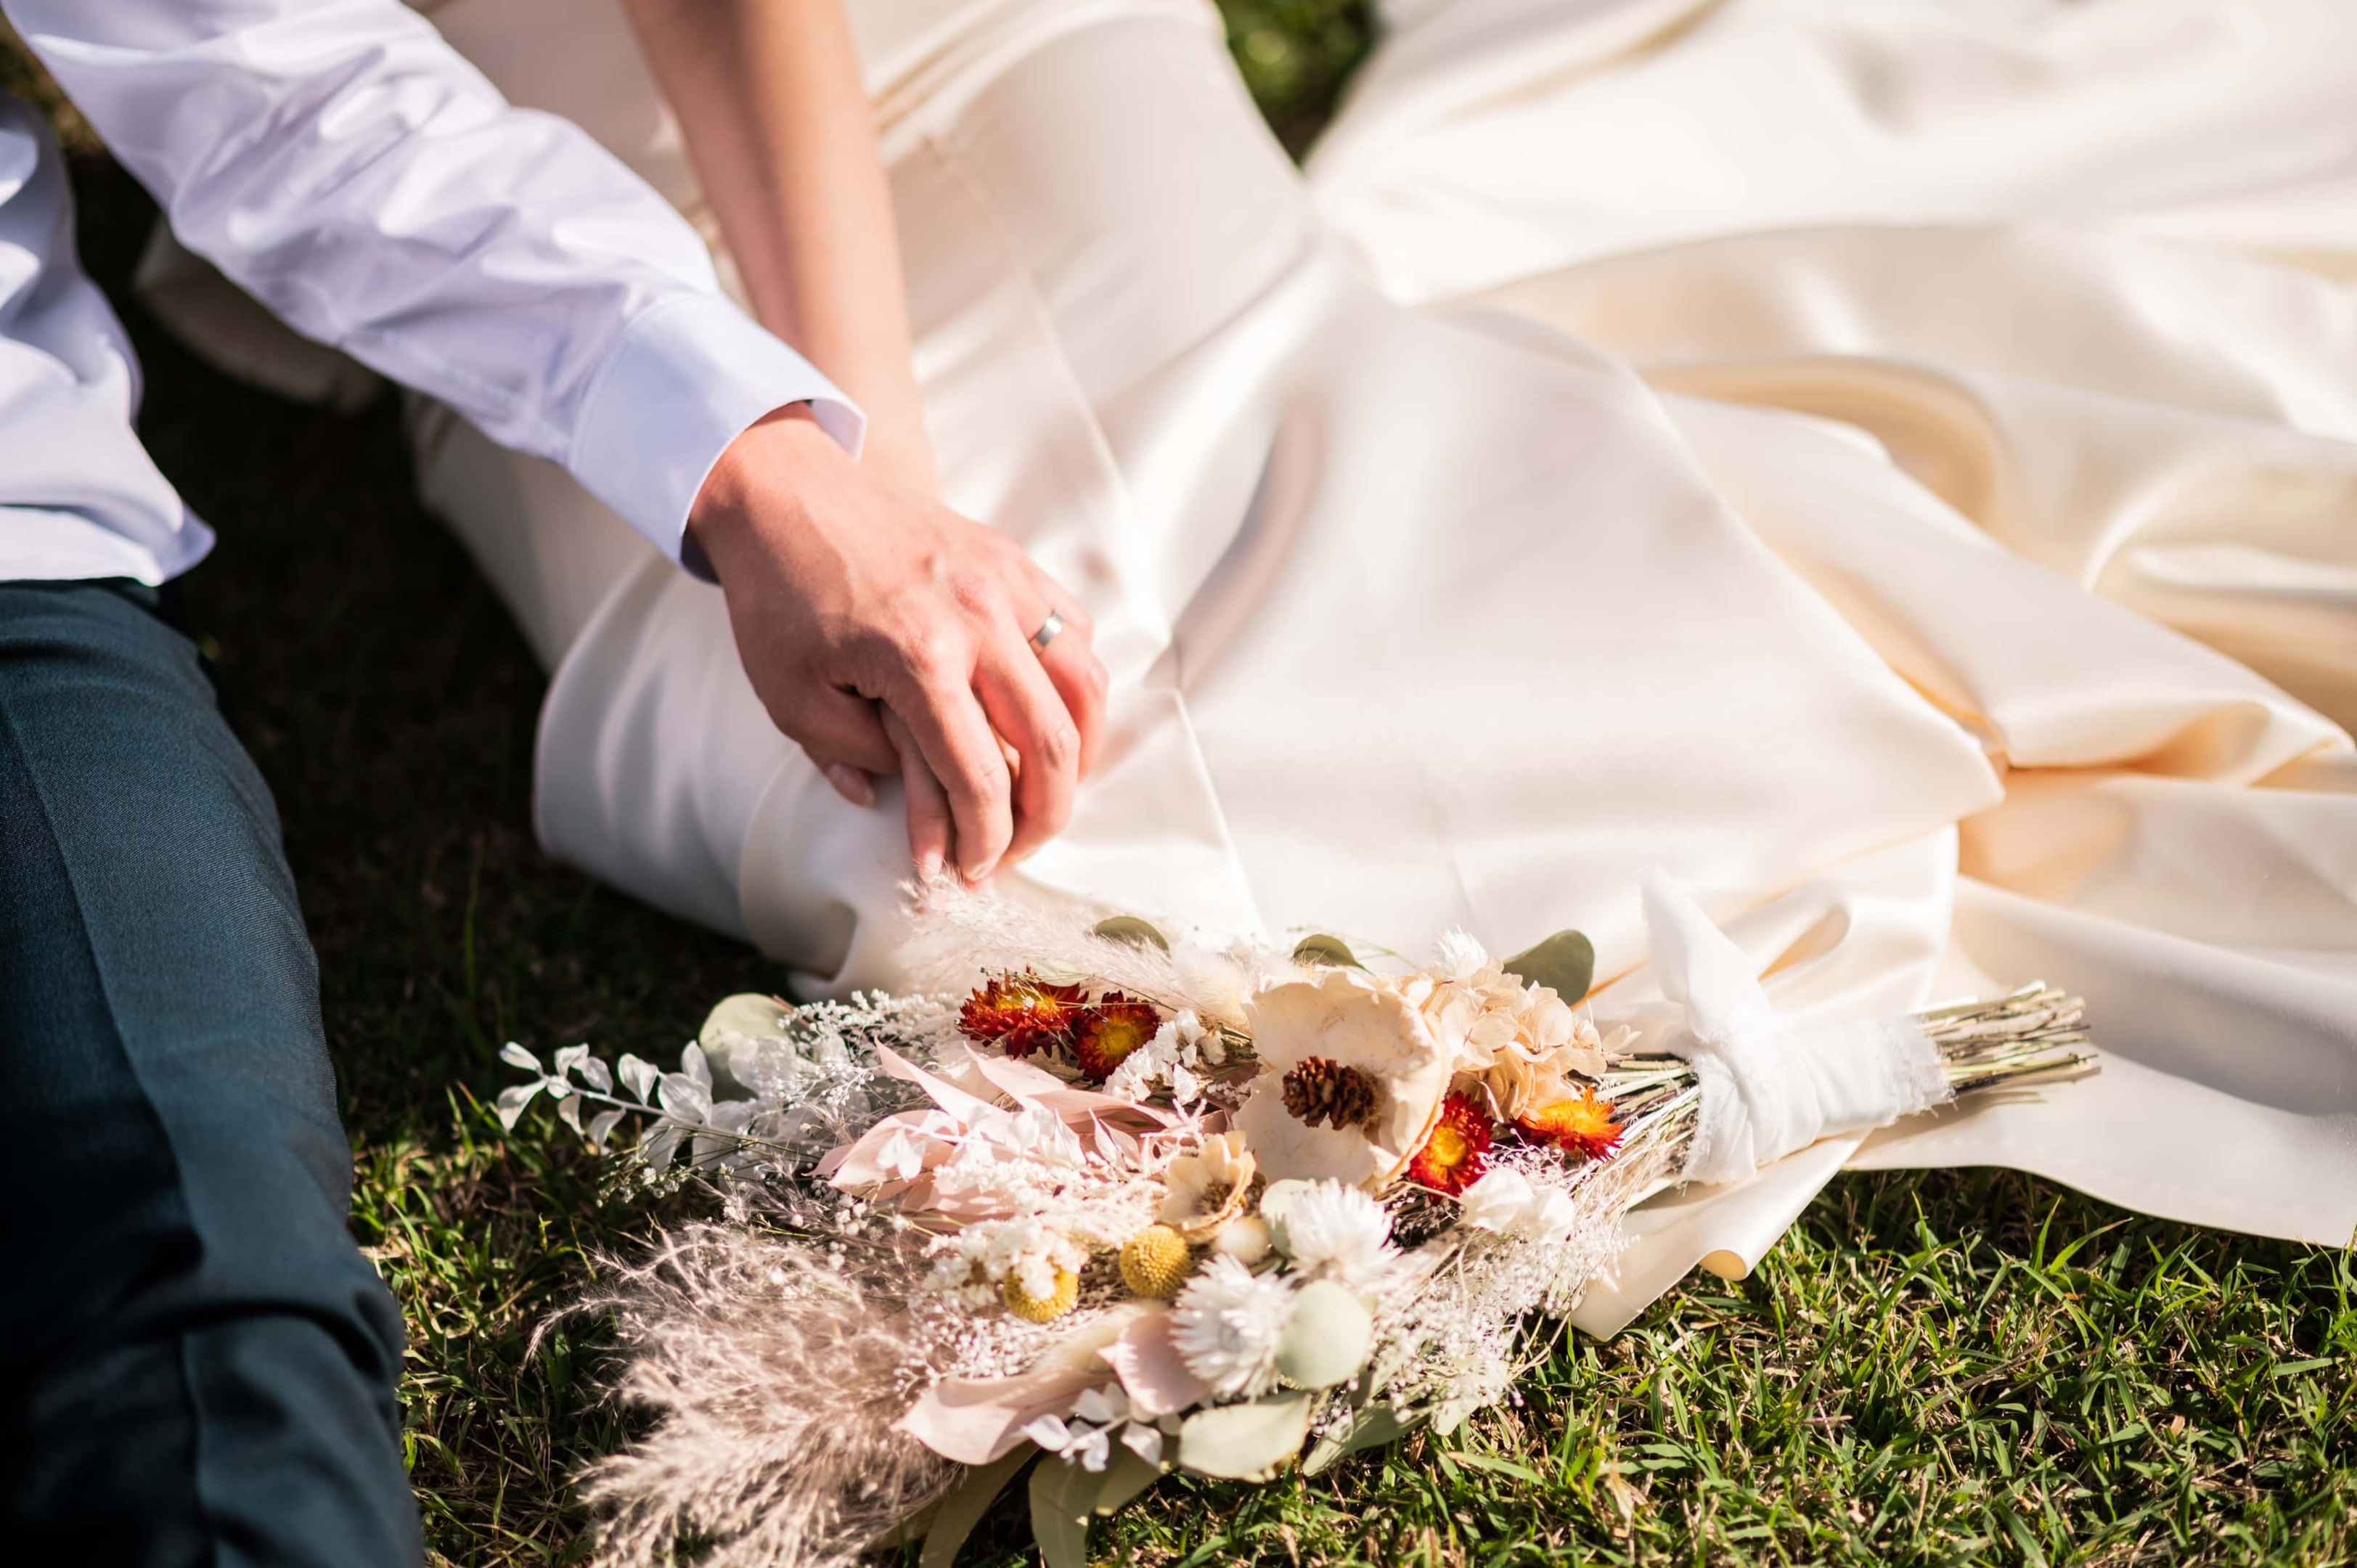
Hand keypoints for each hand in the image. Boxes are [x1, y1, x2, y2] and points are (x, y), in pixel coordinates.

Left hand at [687, 405, 1106, 881]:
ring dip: (1078, 753)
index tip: (973, 872)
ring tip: (1050, 792)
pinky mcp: (1014, 561)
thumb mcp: (789, 697)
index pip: (982, 776)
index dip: (985, 840)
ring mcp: (1006, 582)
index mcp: (919, 657)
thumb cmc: (778, 598)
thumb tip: (891, 808)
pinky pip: (1074, 631)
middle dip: (1044, 816)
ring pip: (1084, 685)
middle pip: (1051, 741)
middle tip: (1020, 849)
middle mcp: (978, 617)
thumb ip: (847, 760)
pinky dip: (1076, 685)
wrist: (784, 493)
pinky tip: (1051, 717)